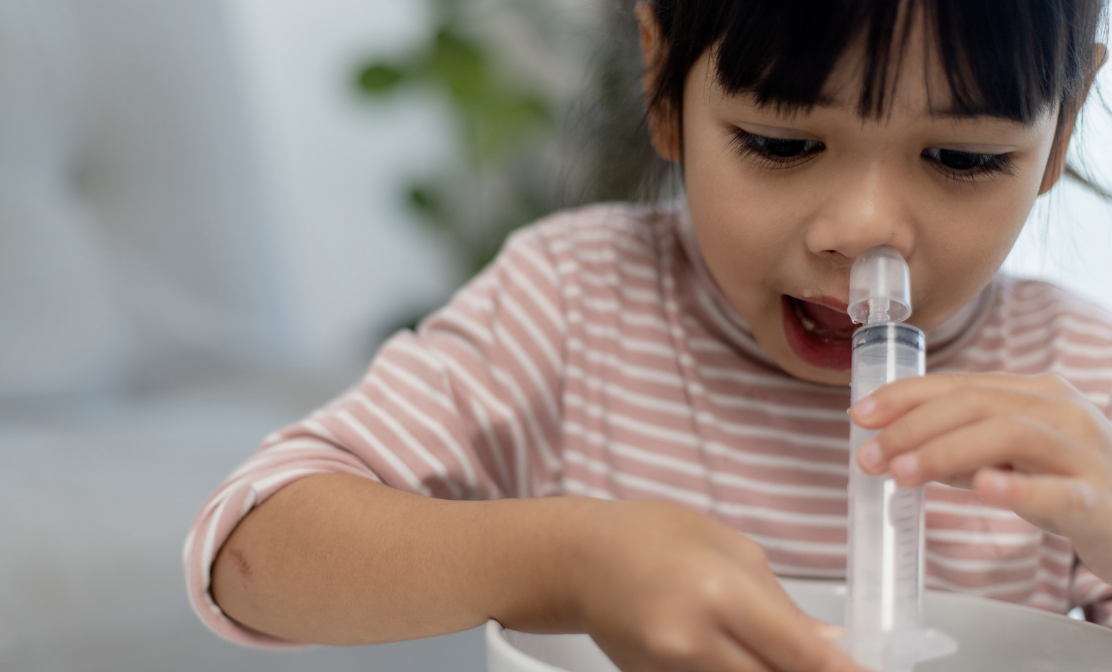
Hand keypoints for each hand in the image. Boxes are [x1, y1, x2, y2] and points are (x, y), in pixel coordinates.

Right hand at [570, 499, 864, 671]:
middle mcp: (692, 640)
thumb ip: (781, 604)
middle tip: (826, 662)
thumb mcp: (730, 548)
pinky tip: (736, 654)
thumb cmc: (650, 536)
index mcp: (719, 591)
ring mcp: (669, 671)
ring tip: (770, 648)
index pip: (801, 654)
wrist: (579, 558)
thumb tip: (828, 646)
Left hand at [850, 372, 1111, 580]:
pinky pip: (1059, 490)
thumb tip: (895, 446)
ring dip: (946, 451)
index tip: (860, 414)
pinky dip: (1017, 486)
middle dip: (913, 426)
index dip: (905, 396)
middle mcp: (1063, 412)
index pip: (960, 384)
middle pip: (978, 403)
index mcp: (1037, 393)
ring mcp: (1086, 453)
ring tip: (901, 472)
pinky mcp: (1099, 500)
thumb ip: (960, 449)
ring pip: (1011, 434)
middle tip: (869, 455)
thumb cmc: (1068, 484)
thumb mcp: (1009, 459)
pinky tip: (982, 488)